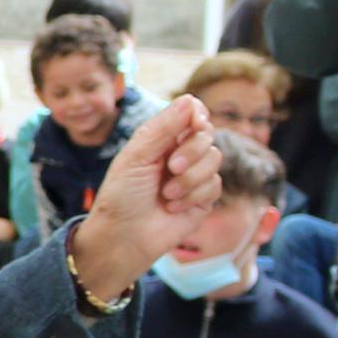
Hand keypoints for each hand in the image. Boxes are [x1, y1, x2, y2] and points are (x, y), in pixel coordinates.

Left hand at [72, 97, 222, 293]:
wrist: (124, 236)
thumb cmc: (122, 196)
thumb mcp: (137, 157)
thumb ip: (163, 128)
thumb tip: (190, 100)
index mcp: (161, 138)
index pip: (190, 112)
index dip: (197, 114)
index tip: (195, 123)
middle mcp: (180, 152)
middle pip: (206, 134)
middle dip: (191, 150)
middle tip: (171, 167)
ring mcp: (194, 175)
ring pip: (214, 159)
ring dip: (190, 178)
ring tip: (166, 194)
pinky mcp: (203, 198)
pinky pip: (215, 185)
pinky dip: (193, 195)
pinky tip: (172, 207)